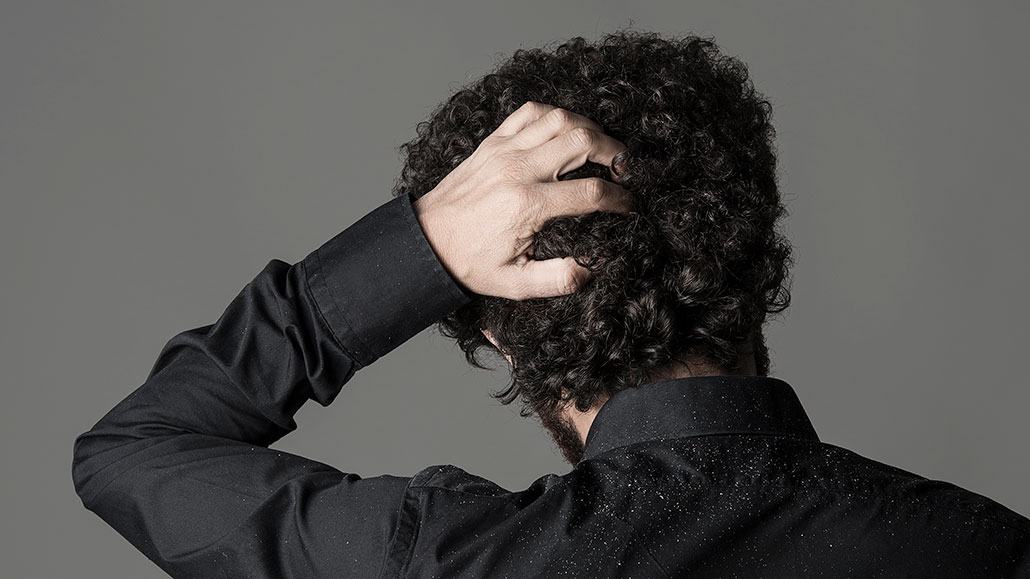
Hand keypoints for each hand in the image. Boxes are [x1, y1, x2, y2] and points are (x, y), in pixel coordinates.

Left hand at [412, 101, 634, 300]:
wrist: (425, 242)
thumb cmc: (469, 263)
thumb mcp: (515, 284)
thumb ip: (558, 279)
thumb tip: (594, 267)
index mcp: (527, 206)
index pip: (591, 192)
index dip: (621, 198)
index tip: (630, 206)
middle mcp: (517, 170)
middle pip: (582, 141)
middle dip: (615, 152)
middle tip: (626, 169)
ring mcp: (503, 150)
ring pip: (559, 118)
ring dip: (589, 128)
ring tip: (602, 148)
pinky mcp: (492, 142)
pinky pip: (530, 112)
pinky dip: (554, 115)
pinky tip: (565, 131)